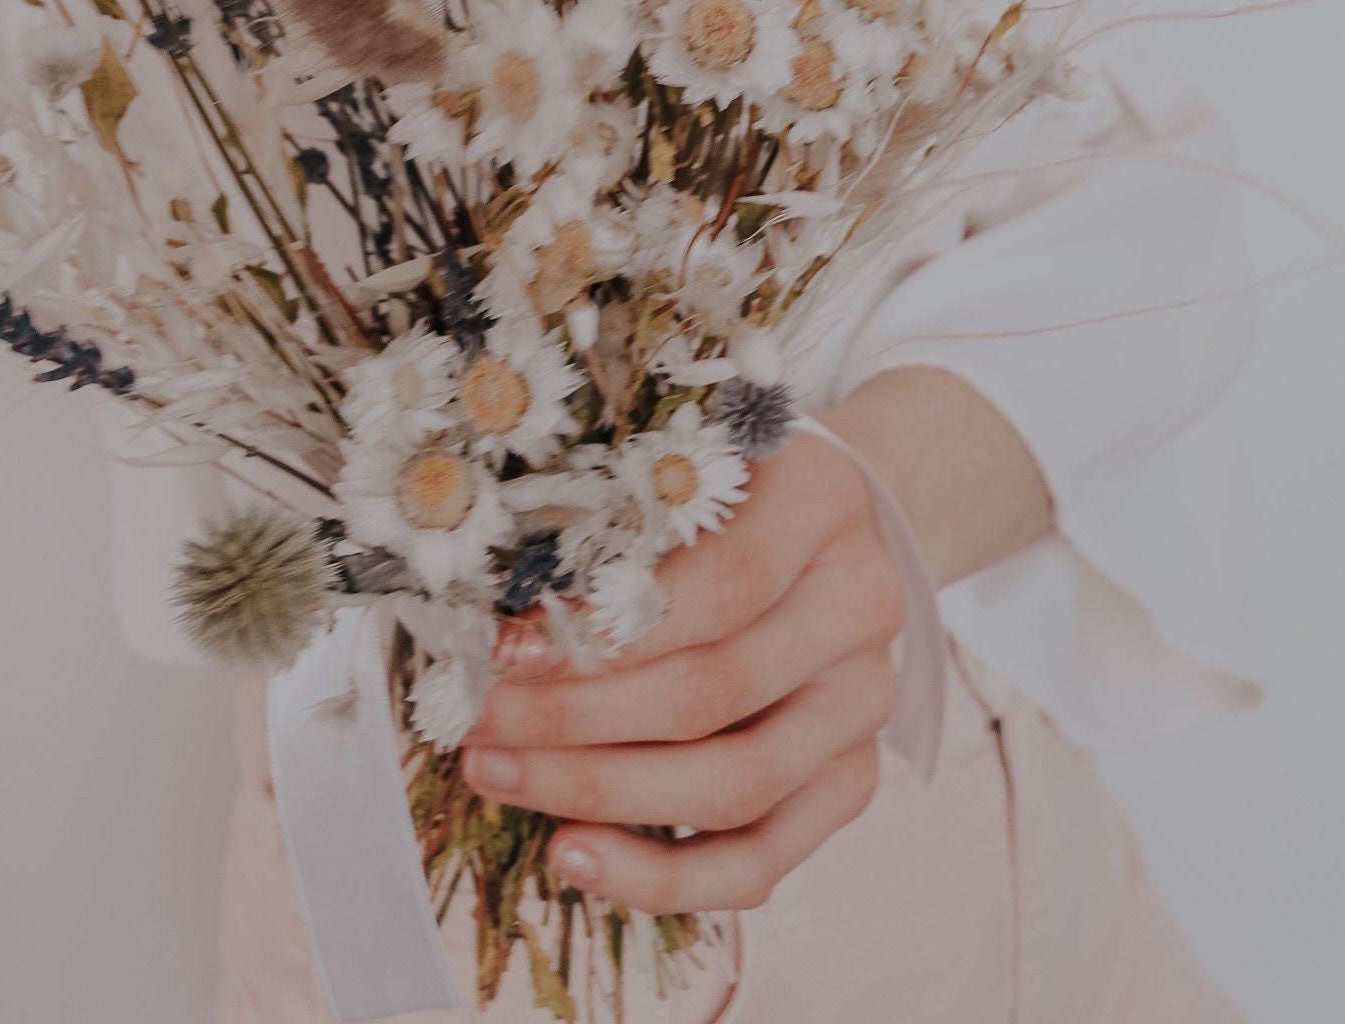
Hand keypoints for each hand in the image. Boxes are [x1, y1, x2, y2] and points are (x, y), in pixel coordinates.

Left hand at [461, 430, 902, 913]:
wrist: (818, 528)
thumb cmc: (718, 493)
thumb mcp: (676, 469)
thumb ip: (612, 526)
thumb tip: (495, 623)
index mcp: (819, 501)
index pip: (716, 588)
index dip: (606, 633)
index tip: (503, 653)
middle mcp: (859, 605)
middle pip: (714, 694)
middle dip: (576, 719)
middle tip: (480, 722)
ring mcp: (864, 702)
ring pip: (736, 786)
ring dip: (601, 794)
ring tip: (500, 778)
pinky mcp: (851, 780)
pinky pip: (760, 860)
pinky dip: (661, 876)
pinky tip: (572, 854)